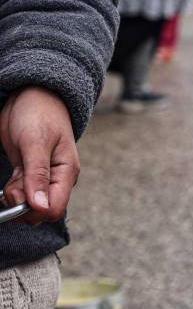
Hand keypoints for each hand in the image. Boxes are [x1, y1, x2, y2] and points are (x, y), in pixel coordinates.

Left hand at [0, 87, 79, 223]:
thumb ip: (38, 175)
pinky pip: (20, 195)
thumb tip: (41, 206)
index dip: (32, 209)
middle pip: (39, 211)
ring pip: (27, 205)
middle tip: (12, 183)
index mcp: (66, 172)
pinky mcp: (30, 176)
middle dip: (20, 203)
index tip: (15, 193)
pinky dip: (11, 192)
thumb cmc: (38, 113)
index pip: (53, 209)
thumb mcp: (35, 142)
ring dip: (13, 197)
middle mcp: (57, 179)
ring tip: (13, 175)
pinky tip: (11, 178)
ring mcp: (44, 179)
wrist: (32, 96)